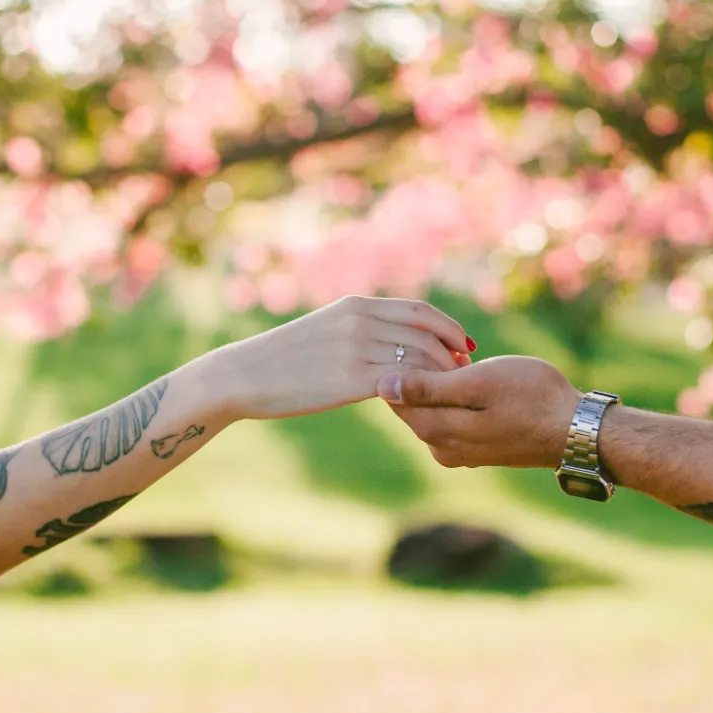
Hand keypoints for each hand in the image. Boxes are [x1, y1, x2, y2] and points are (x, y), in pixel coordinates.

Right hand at [216, 295, 474, 419]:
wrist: (244, 375)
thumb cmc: (284, 358)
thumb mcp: (326, 328)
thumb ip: (360, 328)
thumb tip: (392, 339)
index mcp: (357, 305)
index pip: (420, 311)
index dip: (449, 328)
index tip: (463, 346)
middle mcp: (361, 321)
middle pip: (428, 334)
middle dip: (454, 354)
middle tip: (467, 375)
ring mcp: (356, 349)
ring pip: (421, 360)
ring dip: (444, 377)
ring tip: (452, 394)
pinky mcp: (350, 380)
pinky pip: (403, 384)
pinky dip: (422, 394)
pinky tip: (425, 407)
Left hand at [377, 355, 580, 467]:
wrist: (576, 428)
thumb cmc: (531, 397)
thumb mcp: (478, 383)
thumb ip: (428, 388)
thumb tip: (382, 387)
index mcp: (436, 432)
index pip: (395, 394)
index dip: (408, 363)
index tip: (433, 342)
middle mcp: (440, 448)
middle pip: (411, 404)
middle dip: (425, 373)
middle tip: (455, 350)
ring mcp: (457, 451)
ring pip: (432, 410)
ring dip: (442, 384)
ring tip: (469, 363)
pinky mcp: (474, 449)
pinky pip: (450, 418)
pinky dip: (455, 398)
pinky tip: (477, 382)